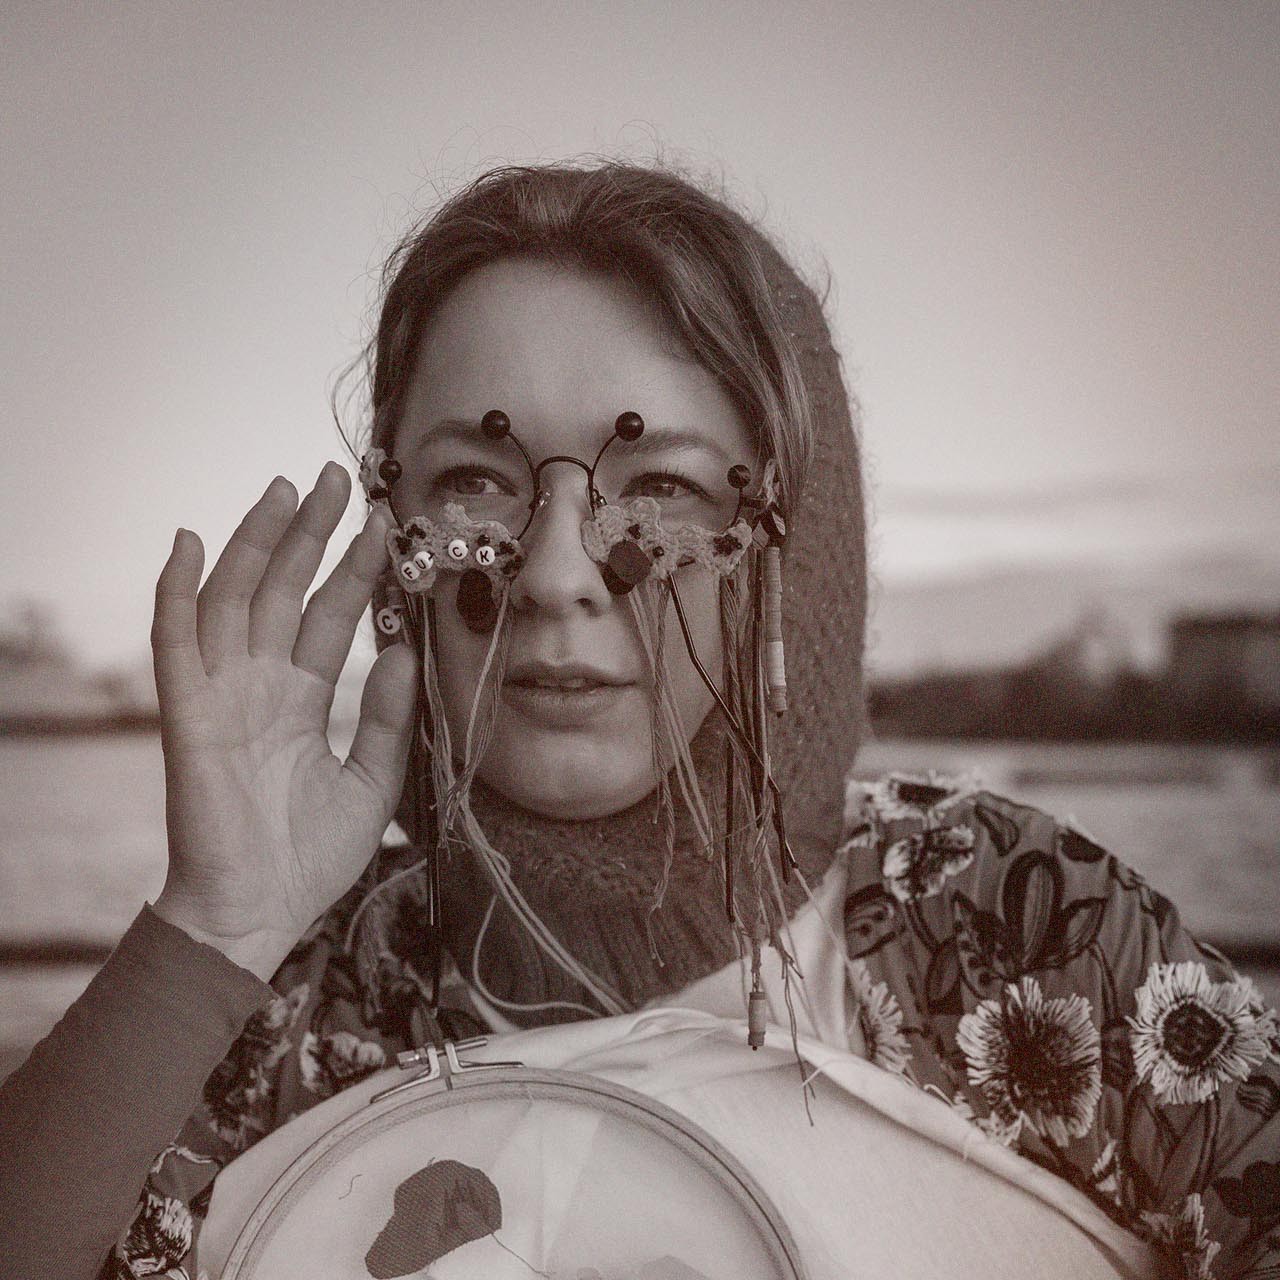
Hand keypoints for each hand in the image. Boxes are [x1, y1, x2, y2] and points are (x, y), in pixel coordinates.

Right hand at [149, 463, 417, 978]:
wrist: (259, 912)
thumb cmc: (310, 857)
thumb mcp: (374, 781)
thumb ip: (389, 716)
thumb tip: (407, 648)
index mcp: (300, 700)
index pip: (328, 618)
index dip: (355, 571)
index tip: (384, 525)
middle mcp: (260, 686)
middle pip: (283, 590)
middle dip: (310, 534)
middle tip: (337, 478)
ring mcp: (222, 695)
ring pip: (235, 599)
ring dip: (256, 541)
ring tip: (287, 490)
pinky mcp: (189, 715)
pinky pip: (175, 642)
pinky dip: (177, 590)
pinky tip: (189, 541)